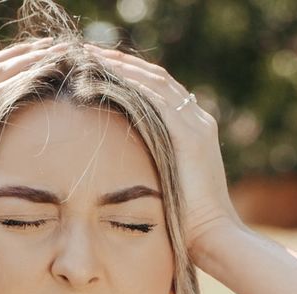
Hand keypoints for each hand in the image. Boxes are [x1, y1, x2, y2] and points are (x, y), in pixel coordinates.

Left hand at [88, 46, 245, 253]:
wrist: (212, 238)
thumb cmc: (184, 224)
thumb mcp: (163, 186)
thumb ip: (149, 166)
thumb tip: (119, 168)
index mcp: (193, 129)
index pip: (157, 88)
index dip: (127, 73)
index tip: (94, 66)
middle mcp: (197, 120)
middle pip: (155, 77)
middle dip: (119, 62)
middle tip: (84, 53)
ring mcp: (196, 125)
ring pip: (154, 81)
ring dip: (119, 67)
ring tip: (87, 57)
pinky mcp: (190, 136)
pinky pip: (156, 99)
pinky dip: (130, 84)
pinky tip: (103, 77)